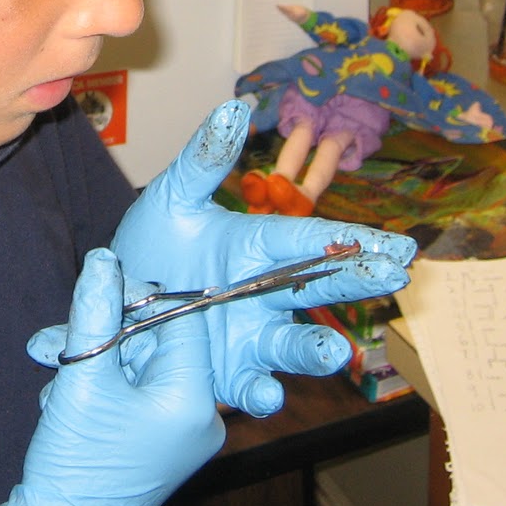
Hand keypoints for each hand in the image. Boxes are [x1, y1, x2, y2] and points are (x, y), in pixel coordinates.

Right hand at [0, 249, 221, 505]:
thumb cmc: (76, 460)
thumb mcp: (82, 376)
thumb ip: (94, 312)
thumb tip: (103, 259)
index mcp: (194, 401)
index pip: (184, 321)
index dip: (143, 297)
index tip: (102, 289)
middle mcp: (203, 419)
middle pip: (162, 343)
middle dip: (110, 333)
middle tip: (64, 337)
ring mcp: (184, 435)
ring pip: (144, 368)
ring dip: (100, 360)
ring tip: (58, 374)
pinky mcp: (164, 444)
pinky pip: (141, 393)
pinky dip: (105, 385)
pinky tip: (68, 397)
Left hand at [109, 100, 417, 416]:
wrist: (108, 299)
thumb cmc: (149, 244)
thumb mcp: (173, 197)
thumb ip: (205, 158)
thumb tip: (238, 109)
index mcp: (258, 244)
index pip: (312, 238)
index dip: (355, 240)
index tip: (397, 245)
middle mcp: (264, 291)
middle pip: (318, 286)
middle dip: (357, 283)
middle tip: (393, 277)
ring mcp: (249, 334)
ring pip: (292, 345)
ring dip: (316, 351)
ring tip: (336, 353)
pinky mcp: (225, 372)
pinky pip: (250, 386)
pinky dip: (261, 394)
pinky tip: (266, 396)